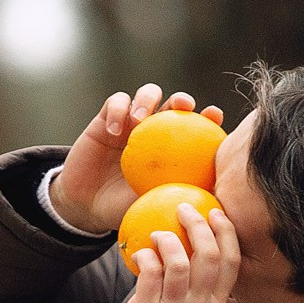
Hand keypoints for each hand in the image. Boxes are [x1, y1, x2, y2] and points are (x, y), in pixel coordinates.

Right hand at [48, 84, 226, 232]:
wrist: (88, 206)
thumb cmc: (123, 208)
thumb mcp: (154, 205)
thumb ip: (178, 196)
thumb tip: (212, 198)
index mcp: (172, 149)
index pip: (196, 128)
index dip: (209, 117)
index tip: (215, 115)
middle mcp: (155, 131)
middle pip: (174, 104)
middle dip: (182, 99)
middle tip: (182, 105)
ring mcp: (131, 122)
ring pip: (147, 94)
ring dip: (148, 99)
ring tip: (140, 119)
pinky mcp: (107, 119)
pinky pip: (115, 103)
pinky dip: (116, 111)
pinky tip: (114, 130)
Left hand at [108, 197, 239, 302]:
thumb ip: (198, 292)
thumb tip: (190, 255)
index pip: (231, 263)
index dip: (226, 232)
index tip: (217, 213)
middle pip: (209, 256)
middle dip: (198, 225)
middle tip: (184, 210)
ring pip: (179, 262)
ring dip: (168, 239)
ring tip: (159, 234)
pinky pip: (150, 273)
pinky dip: (146, 256)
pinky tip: (141, 253)